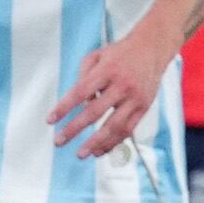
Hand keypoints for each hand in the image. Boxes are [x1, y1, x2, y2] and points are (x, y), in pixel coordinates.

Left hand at [50, 31, 174, 155]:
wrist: (152, 48)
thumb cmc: (120, 53)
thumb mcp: (97, 56)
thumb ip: (84, 77)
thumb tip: (79, 103)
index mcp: (107, 70)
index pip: (80, 92)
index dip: (64, 108)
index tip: (51, 120)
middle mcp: (122, 85)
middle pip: (95, 112)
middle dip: (75, 129)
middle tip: (59, 141)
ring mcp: (135, 98)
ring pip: (114, 126)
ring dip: (96, 142)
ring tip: (81, 154)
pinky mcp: (144, 107)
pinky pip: (128, 129)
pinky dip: (114, 142)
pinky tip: (100, 150)